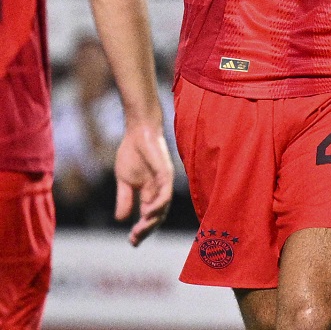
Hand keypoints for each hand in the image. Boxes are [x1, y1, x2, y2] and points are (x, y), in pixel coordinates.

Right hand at [114, 123, 173, 245]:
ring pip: (163, 208)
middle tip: (134, 240)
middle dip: (146, 230)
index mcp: (150, 193)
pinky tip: (147, 213)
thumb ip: (125, 199)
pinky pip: (165, 193)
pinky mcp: (166, 173)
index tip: (132, 242)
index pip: (149, 217)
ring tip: (140, 231)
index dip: (142, 230)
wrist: (138, 132)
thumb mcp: (124, 181)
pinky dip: (158, 205)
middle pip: (158, 216)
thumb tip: (121, 219)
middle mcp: (160, 190)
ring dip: (152, 221)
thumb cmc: (132, 153)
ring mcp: (164, 182)